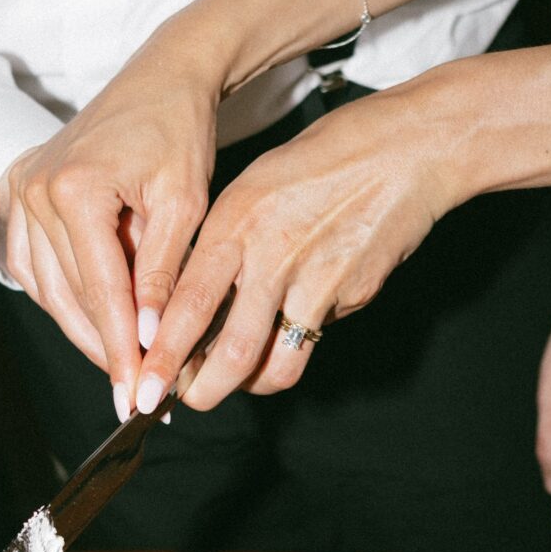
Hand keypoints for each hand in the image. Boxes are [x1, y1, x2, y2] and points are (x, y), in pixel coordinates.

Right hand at [0, 40, 221, 414]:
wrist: (160, 78)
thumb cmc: (179, 131)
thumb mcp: (184, 202)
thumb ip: (162, 273)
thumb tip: (151, 339)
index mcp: (75, 189)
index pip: (101, 290)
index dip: (122, 348)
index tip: (138, 395)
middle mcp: (34, 191)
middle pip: (68, 296)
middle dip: (103, 349)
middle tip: (133, 395)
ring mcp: (20, 191)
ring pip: (46, 288)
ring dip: (82, 330)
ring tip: (121, 365)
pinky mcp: (19, 193)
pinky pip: (34, 265)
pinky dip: (63, 298)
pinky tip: (95, 323)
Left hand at [136, 85, 451, 412]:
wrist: (406, 149)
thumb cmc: (323, 157)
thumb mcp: (253, 186)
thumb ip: (222, 244)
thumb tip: (195, 304)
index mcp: (237, 222)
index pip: (186, 305)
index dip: (163, 357)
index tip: (144, 388)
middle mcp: (273, 256)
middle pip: (230, 353)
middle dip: (203, 393)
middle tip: (186, 402)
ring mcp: (319, 281)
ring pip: (277, 364)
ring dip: (251, 384)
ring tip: (238, 378)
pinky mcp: (354, 296)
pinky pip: (315, 336)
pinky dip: (298, 341)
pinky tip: (296, 318)